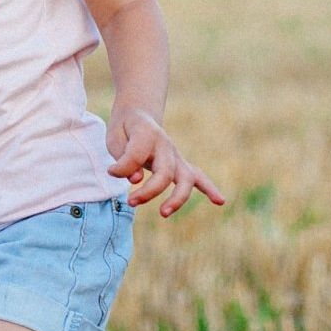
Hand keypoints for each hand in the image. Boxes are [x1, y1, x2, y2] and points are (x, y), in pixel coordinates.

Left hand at [106, 107, 225, 216]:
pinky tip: (219, 201)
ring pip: (186, 178)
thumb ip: (123, 158)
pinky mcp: (180, 165)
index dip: (122, 167)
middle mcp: (165, 145)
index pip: (137, 155)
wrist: (138, 116)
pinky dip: (209, 188)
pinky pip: (198, 177)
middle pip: (165, 172)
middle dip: (149, 191)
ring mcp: (176, 155)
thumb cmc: (124, 130)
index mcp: (146, 134)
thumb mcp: (114, 138)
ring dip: (178, 198)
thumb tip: (136, 179)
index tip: (110, 171)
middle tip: (131, 202)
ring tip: (164, 213)